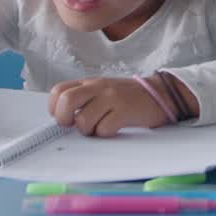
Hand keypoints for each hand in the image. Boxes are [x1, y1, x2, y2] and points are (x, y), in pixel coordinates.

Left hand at [48, 77, 169, 136]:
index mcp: (89, 82)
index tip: (65, 118)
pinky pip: (104, 128)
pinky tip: (114, 128)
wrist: (160, 93)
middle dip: (64, 119)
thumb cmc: (128, 97)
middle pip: (66, 101)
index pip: (58, 91)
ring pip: (83, 120)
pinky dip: (105, 133)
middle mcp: (98, 87)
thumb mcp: (103, 91)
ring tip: (99, 128)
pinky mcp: (124, 110)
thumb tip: (64, 120)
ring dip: (88, 130)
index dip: (55, 108)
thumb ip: (84, 99)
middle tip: (74, 126)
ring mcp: (111, 97)